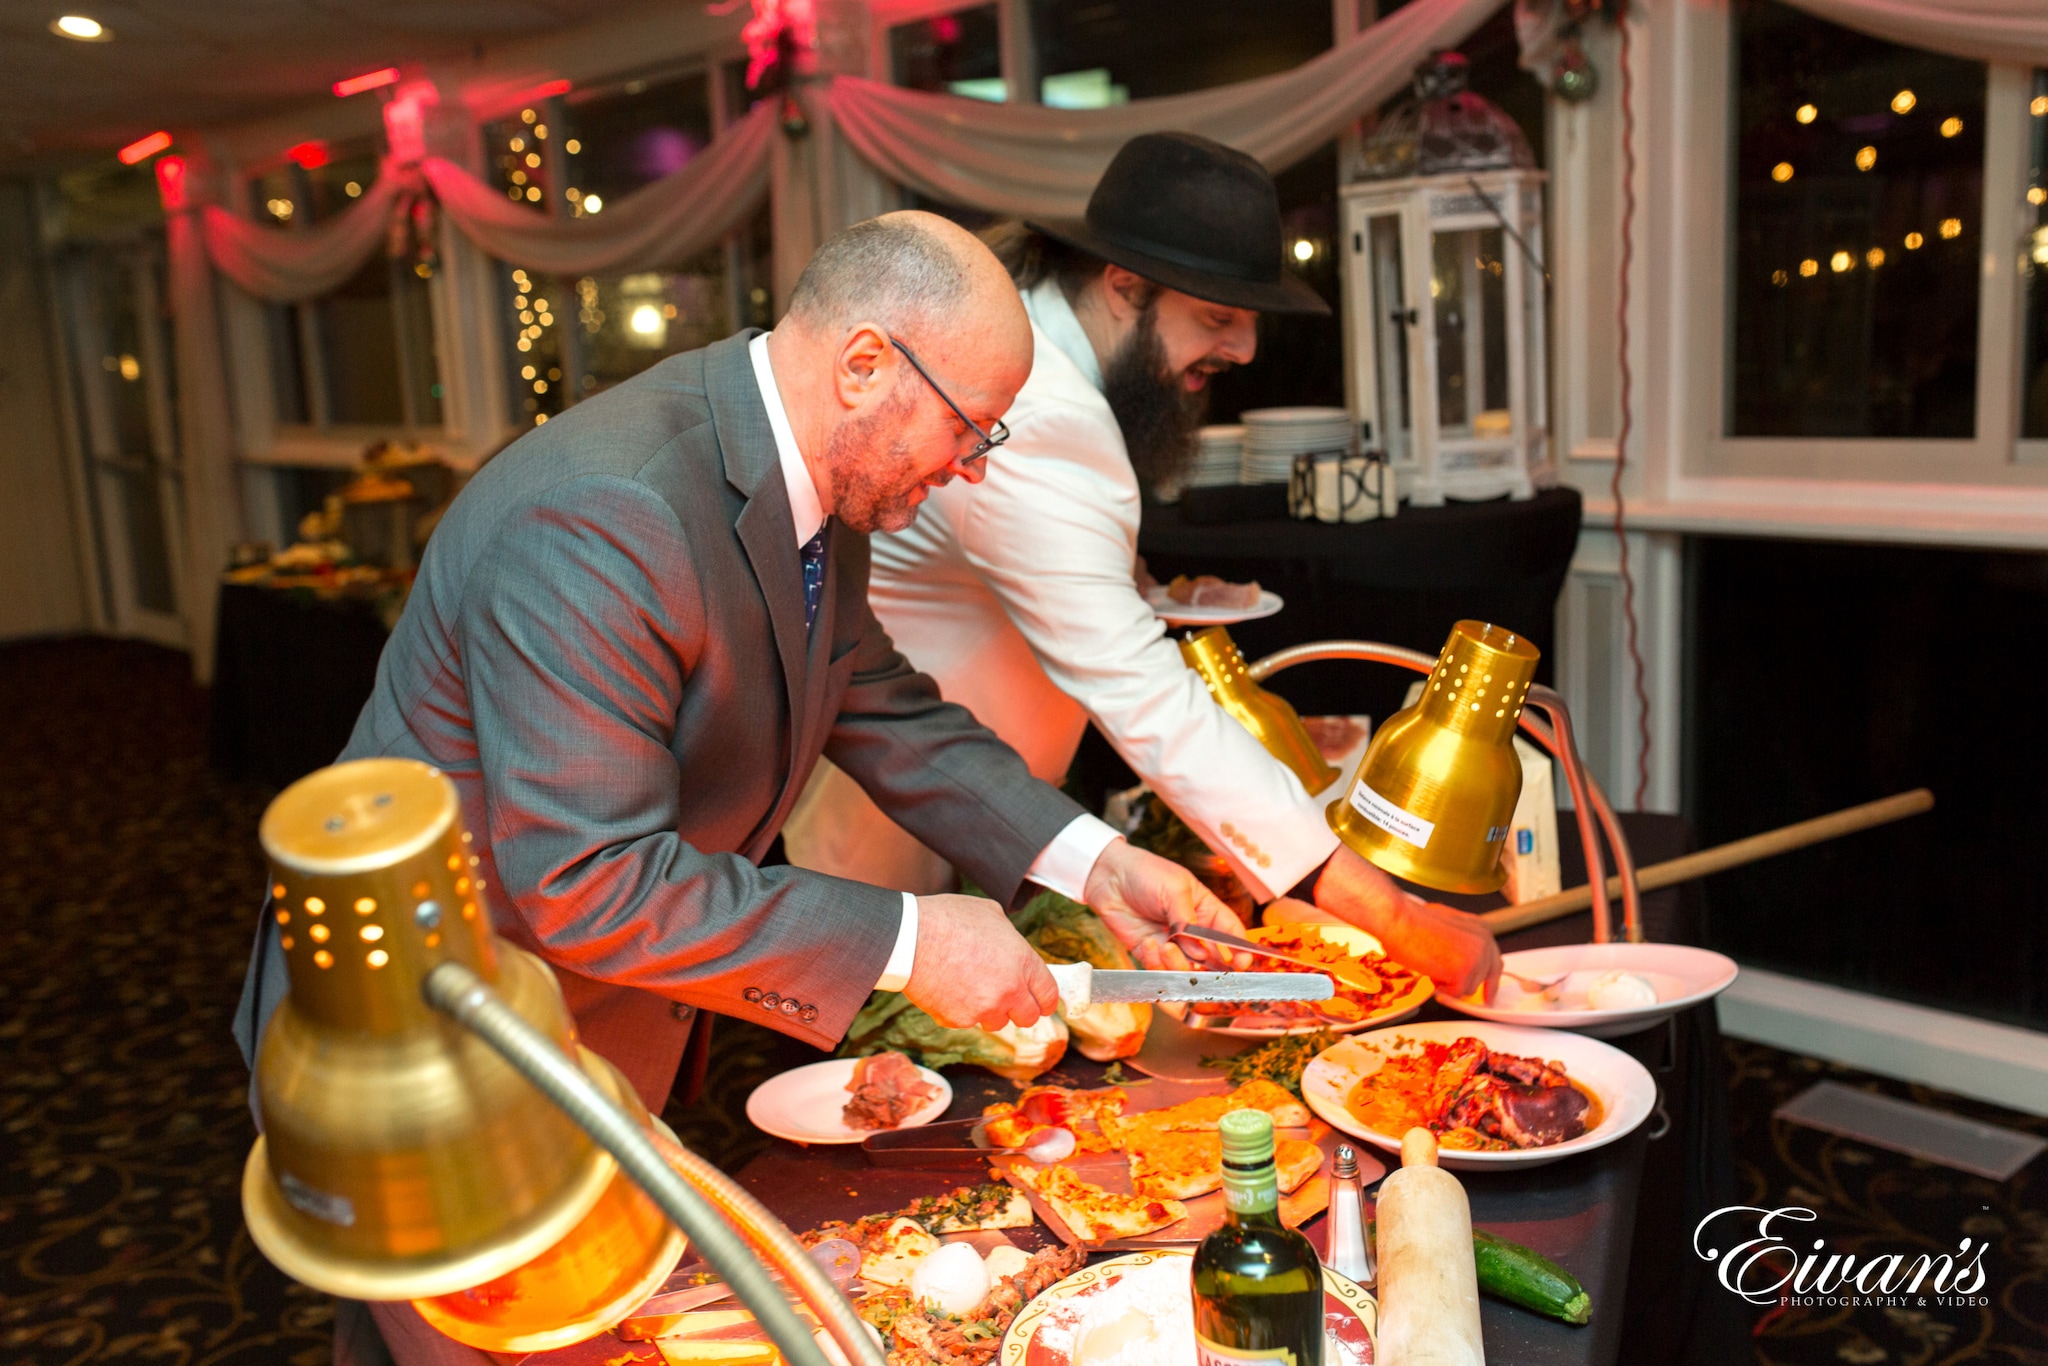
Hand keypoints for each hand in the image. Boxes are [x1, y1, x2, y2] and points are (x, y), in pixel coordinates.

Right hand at [904, 894, 1057, 1031]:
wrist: (909, 937)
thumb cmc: (948, 918)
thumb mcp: (991, 913)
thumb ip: (1010, 937)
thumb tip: (1013, 947)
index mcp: (1023, 962)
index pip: (1048, 995)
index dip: (1045, 1000)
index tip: (1040, 1002)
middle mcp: (1009, 990)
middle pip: (1028, 1017)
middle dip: (1019, 1010)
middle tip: (1005, 998)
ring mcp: (985, 1008)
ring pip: (996, 1022)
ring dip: (989, 1011)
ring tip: (969, 986)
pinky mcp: (959, 1020)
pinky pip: (967, 1022)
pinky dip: (960, 1011)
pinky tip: (947, 988)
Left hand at [1081, 838, 1248, 970]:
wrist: (1108, 876)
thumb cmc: (1146, 873)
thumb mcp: (1174, 889)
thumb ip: (1188, 922)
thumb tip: (1201, 952)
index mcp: (1207, 911)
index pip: (1231, 935)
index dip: (1240, 951)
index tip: (1240, 964)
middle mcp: (1194, 933)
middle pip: (1214, 961)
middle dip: (1212, 970)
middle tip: (1202, 969)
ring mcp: (1173, 945)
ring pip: (1187, 970)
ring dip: (1178, 965)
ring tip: (1166, 947)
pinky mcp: (1150, 954)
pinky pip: (1160, 971)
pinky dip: (1156, 963)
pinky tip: (1148, 943)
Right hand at [1313, 845, 1501, 998]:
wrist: (1399, 920)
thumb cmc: (1413, 922)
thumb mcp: (1447, 929)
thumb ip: (1461, 945)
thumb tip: (1458, 961)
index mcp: (1481, 929)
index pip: (1494, 961)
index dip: (1490, 981)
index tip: (1488, 996)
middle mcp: (1484, 942)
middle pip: (1484, 978)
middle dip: (1466, 984)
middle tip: (1450, 985)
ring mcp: (1477, 957)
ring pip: (1468, 988)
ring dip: (1449, 983)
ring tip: (1431, 965)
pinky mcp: (1465, 971)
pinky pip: (1455, 993)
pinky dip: (1441, 989)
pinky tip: (1431, 971)